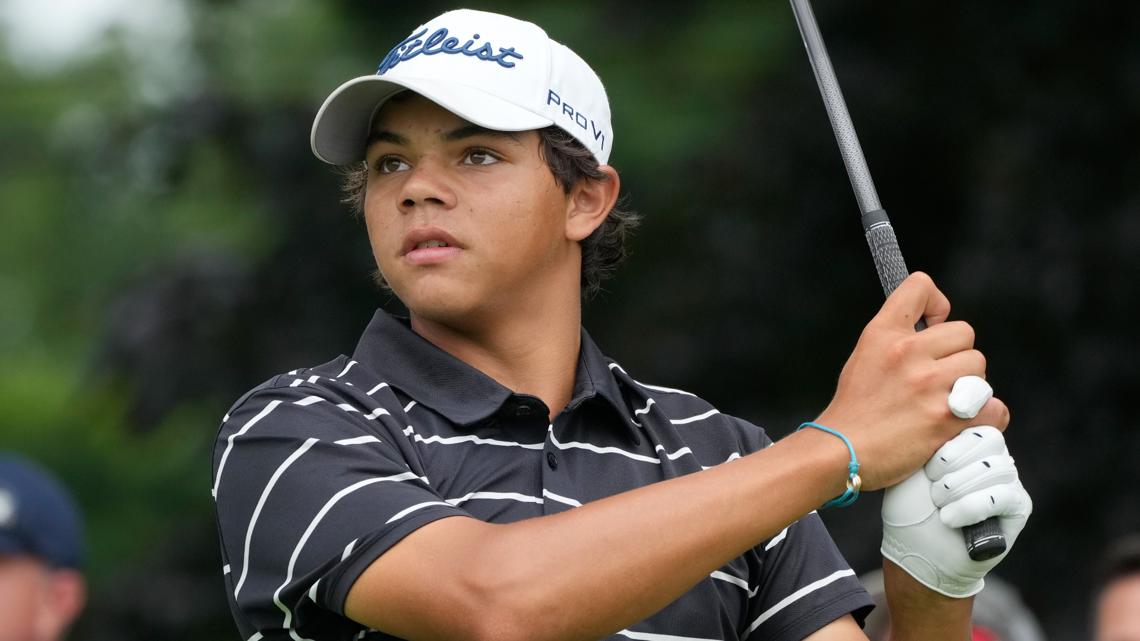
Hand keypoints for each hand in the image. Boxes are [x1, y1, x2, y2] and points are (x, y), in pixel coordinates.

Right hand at [815, 272, 1008, 489]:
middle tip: (936, 378)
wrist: (842, 451)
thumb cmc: (854, 409)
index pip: (920, 287)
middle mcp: (908, 353)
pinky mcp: (946, 418)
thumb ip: (897, 338)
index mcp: (884, 334)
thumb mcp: (865, 356)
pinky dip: (986, 417)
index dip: (936, 305)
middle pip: (965, 333)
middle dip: (955, 356)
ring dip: (969, 386)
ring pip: (979, 369)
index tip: (933, 325)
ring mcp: (929, 386)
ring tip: (943, 402)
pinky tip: (963, 422)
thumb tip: (933, 331)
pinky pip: (993, 407)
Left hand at [881, 426, 1032, 597]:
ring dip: (959, 487)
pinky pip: (1003, 495)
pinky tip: (950, 518)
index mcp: (966, 440)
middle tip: (932, 484)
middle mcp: (991, 455)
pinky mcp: (1018, 506)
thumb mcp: (910, 466)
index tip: (928, 467)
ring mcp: (1008, 479)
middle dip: (954, 462)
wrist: (917, 551)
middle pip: (989, 439)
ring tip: (937, 504)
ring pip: (997, 467)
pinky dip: (972, 506)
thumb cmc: (910, 507)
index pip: (974, 419)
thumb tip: (943, 409)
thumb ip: (929, 437)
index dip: (950, 440)